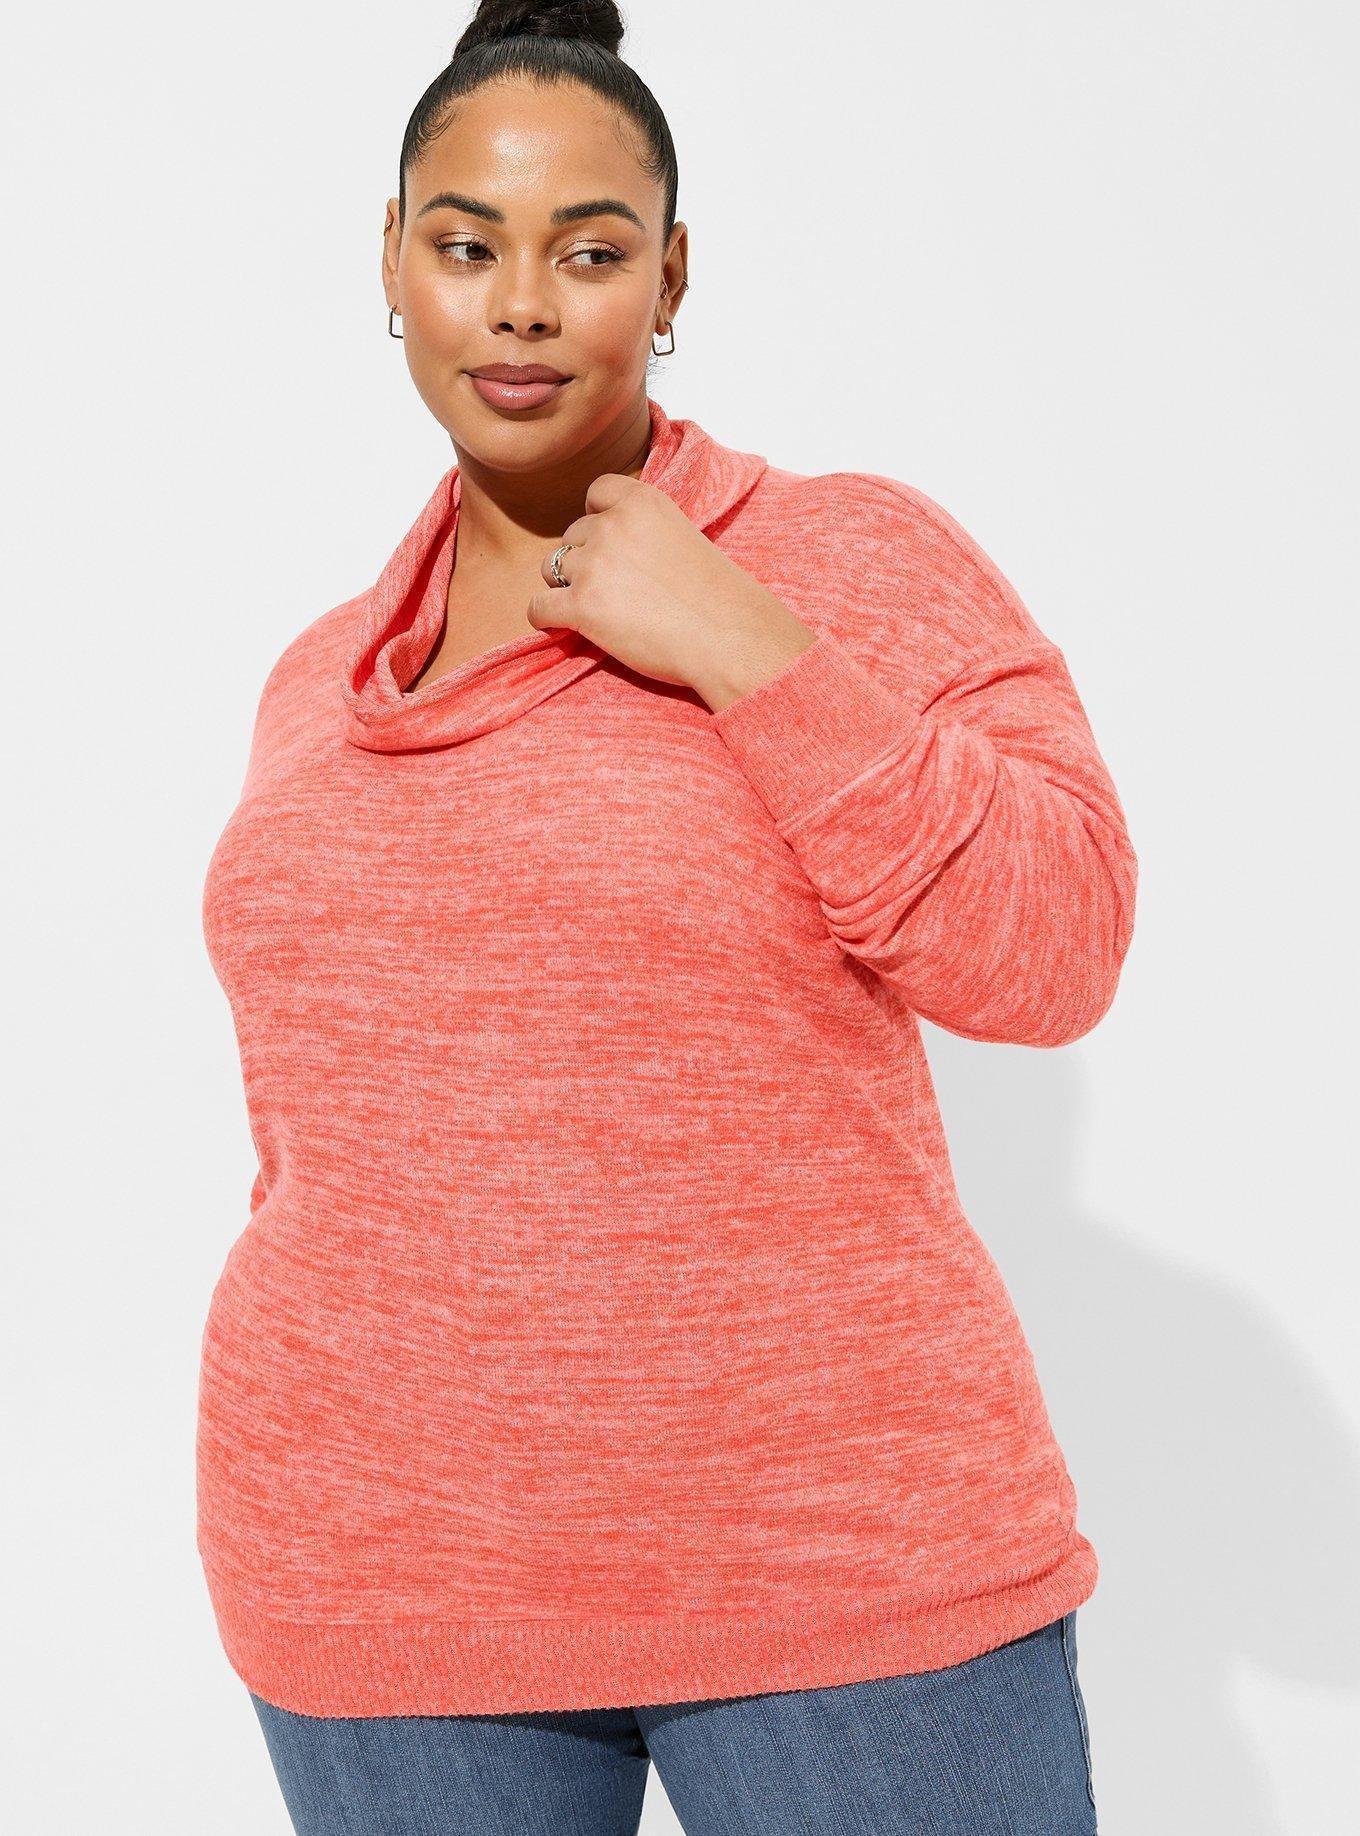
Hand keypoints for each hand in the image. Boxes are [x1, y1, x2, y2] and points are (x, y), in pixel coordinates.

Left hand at [526, 472, 816, 711]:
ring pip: (551, 568)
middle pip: (572, 537)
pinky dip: (548, 619)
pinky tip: (568, 628)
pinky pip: (538, 608)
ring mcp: (593, 564)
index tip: (615, 547)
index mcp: (641, 501)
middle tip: (619, 592)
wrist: (728, 638)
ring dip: (569, 589)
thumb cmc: (716, 597)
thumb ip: (644, 530)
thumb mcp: (683, 536)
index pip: (596, 493)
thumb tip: (610, 549)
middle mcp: (611, 525)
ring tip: (602, 612)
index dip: (599, 521)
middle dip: (587, 561)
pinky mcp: (581, 605)